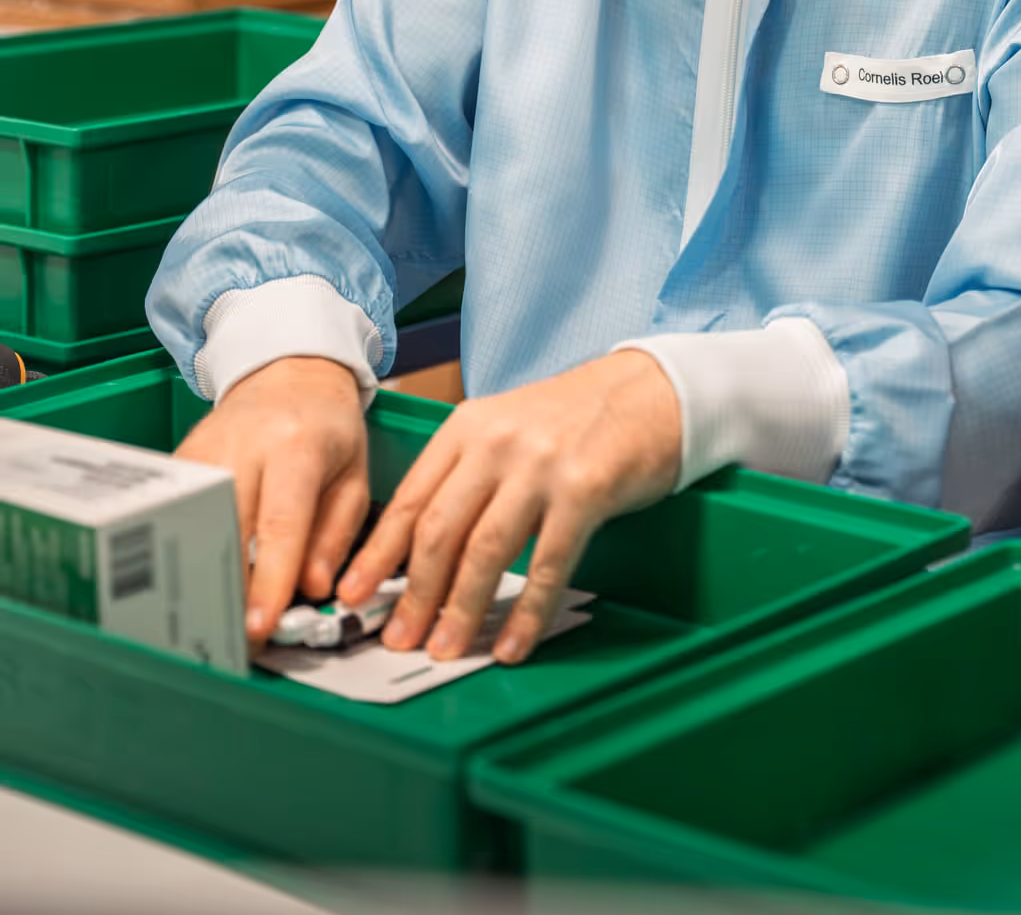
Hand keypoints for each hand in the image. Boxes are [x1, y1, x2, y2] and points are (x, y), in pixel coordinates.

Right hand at [176, 357, 367, 648]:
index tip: (259, 628)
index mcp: (297, 446)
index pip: (280, 523)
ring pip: (196, 525)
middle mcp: (245, 444)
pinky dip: (187, 550)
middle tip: (234, 644)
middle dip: (229, 590)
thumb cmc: (329, 429)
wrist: (291, 369)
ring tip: (213, 623)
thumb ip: (336, 535)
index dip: (269, 580)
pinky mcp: (182, 457)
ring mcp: (206, 448)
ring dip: (203, 576)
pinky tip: (195, 582)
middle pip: (228, 528)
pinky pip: (180, 513)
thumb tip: (314, 588)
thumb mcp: (353, 476)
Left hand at [338, 350, 680, 665]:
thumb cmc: (573, 418)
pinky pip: (547, 565)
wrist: (647, 390)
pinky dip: (526, 612)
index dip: (377, 554)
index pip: (410, 499)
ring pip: (485, 551)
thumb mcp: (505, 426)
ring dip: (461, 611)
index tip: (352, 594)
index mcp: (468, 426)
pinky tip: (513, 643)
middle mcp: (498, 443)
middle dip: (414, 595)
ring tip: (445, 650)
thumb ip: (464, 473)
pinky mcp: (584, 489)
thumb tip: (419, 548)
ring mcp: (541, 466)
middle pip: (440, 530)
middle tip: (398, 637)